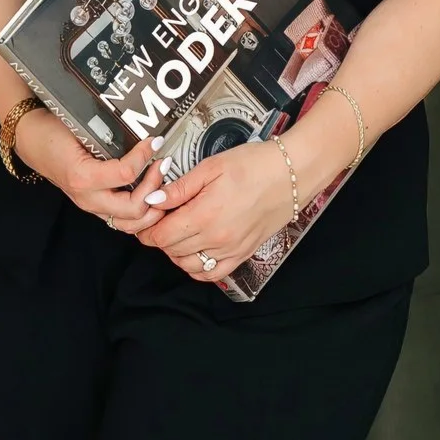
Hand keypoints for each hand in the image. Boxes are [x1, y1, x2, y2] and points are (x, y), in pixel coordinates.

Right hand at [17, 107, 163, 232]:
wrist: (30, 140)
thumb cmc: (53, 131)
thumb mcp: (79, 127)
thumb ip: (109, 135)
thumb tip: (145, 133)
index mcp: (82, 176)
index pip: (126, 173)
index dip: (146, 156)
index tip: (156, 140)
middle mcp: (87, 197)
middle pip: (133, 209)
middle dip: (155, 189)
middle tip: (163, 165)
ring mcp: (90, 206)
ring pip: (130, 224)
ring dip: (151, 209)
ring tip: (162, 186)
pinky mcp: (94, 207)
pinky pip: (122, 220)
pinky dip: (141, 214)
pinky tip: (151, 196)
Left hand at [135, 137, 300, 290]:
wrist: (291, 174)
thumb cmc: (254, 165)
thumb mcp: (211, 167)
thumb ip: (179, 187)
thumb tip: (153, 200)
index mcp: (205, 215)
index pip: (161, 236)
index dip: (147, 228)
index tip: (148, 216)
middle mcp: (216, 239)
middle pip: (172, 251)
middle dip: (160, 237)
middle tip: (161, 219)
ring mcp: (230, 250)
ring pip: (188, 266)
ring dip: (176, 253)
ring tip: (178, 232)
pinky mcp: (243, 254)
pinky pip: (213, 274)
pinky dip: (198, 268)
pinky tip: (196, 251)